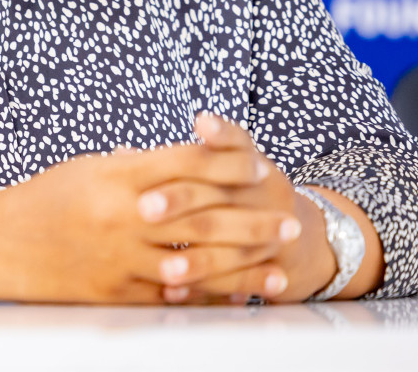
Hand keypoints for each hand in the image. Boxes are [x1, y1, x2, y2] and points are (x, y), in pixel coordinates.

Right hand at [0, 135, 285, 302]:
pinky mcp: (116, 293)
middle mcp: (123, 218)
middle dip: (252, 219)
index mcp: (117, 179)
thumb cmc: (46, 200)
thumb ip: (138, 167)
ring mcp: (120, 259)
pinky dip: (208, 296)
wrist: (0, 244)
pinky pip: (172, 298)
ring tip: (278, 261)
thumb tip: (186, 159)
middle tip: (290, 221)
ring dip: (244, 263)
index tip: (260, 163)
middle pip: (202, 216)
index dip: (229, 162)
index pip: (187, 164)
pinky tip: (237, 294)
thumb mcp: (90, 169)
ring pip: (196, 262)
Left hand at [133, 112, 337, 303]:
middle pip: (219, 193)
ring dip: (195, 259)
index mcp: (250, 161)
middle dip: (181, 200)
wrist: (296, 233)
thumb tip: (120, 155)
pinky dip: (203, 287)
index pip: (236, 141)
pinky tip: (174, 292)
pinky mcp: (271, 266)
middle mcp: (265, 192)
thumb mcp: (221, 167)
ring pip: (230, 245)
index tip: (199, 125)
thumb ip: (175, 162)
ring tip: (165, 267)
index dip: (220, 133)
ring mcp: (272, 230)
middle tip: (144, 207)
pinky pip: (235, 281)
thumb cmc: (237, 191)